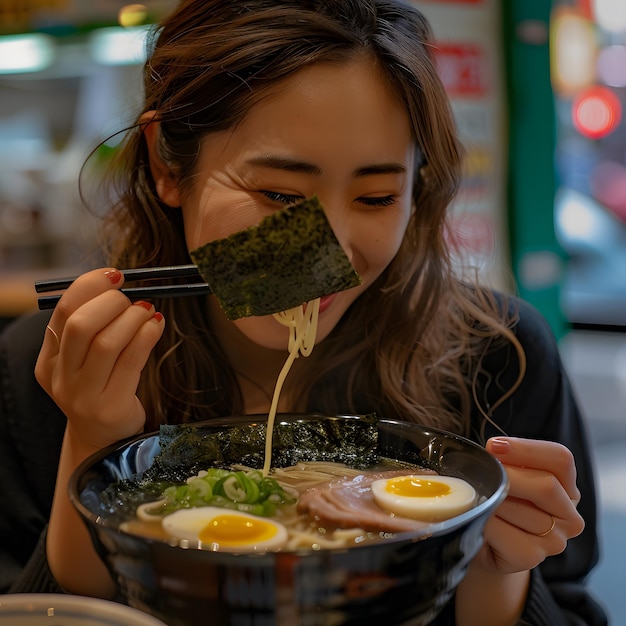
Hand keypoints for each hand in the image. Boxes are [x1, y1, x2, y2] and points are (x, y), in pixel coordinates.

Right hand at [35, 268, 164, 449]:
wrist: (106, 438)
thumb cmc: (102, 387)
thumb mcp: (86, 359)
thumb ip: (94, 326)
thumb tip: (119, 283)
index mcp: (49, 359)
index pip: (63, 311)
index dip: (90, 286)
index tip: (115, 275)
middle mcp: (60, 378)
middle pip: (80, 325)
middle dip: (112, 303)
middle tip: (133, 299)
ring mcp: (83, 395)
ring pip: (106, 343)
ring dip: (133, 318)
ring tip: (148, 310)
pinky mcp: (110, 407)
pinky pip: (131, 361)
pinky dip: (146, 335)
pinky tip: (156, 325)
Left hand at [475, 436, 584, 574]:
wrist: (481, 542)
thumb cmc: (495, 501)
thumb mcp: (505, 474)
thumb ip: (506, 461)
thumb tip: (490, 449)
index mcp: (567, 487)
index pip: (560, 459)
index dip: (526, 449)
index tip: (493, 446)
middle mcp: (569, 515)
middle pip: (546, 484)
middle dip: (507, 475)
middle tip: (480, 472)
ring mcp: (554, 541)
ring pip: (523, 509)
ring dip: (492, 499)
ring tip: (476, 496)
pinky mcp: (532, 557)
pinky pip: (505, 532)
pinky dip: (485, 520)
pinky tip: (477, 516)